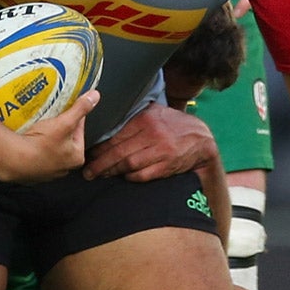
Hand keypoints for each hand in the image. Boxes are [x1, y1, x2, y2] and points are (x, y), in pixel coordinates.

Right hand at [0, 90, 98, 183]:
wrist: (14, 159)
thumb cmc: (41, 145)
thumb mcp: (65, 122)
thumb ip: (80, 109)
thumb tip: (94, 97)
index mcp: (76, 157)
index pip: (79, 130)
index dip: (72, 116)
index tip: (66, 108)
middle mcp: (64, 168)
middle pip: (64, 139)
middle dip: (58, 128)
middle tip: (50, 117)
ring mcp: (46, 171)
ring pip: (49, 147)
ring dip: (44, 137)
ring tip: (38, 125)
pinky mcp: (31, 171)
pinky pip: (35, 154)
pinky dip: (32, 146)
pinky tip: (27, 137)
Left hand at [83, 103, 216, 181]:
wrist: (202, 140)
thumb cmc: (174, 125)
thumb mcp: (156, 112)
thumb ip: (135, 116)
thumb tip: (108, 118)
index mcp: (146, 119)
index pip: (117, 135)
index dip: (100, 147)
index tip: (88, 153)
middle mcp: (152, 134)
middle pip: (119, 152)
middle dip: (100, 163)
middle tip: (87, 171)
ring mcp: (161, 151)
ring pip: (128, 164)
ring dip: (111, 172)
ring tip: (99, 175)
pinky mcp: (167, 165)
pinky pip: (143, 175)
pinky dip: (130, 177)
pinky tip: (122, 177)